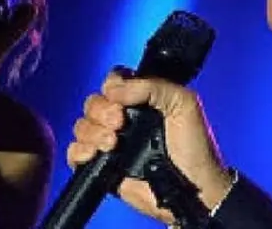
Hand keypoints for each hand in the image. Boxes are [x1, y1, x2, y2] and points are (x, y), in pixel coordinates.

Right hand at [66, 72, 234, 223]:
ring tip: (113, 144)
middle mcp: (126, 119)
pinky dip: (78, 151)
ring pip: (82, 125)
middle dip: (101, 111)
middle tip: (119, 123)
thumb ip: (152, 86)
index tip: (120, 100)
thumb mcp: (183, 102)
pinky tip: (95, 154)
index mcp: (143, 99)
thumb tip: (115, 89)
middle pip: (94, 102)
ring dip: (92, 132)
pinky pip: (75, 152)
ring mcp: (113, 142)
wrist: (193, 189)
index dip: (112, 86)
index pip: (114, 81)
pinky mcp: (103, 167)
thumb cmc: (195, 147)